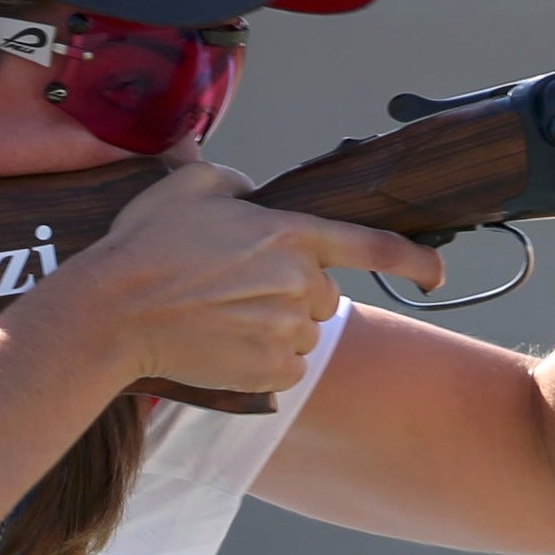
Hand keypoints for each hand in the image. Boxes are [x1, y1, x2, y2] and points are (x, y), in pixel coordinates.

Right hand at [34, 161, 446, 393]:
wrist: (115, 312)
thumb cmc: (146, 246)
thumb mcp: (190, 187)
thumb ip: (234, 183)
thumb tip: (249, 193)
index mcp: (291, 234)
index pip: (373, 247)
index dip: (415, 261)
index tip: (439, 274)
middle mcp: (301, 284)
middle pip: (324, 294)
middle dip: (294, 292)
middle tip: (237, 289)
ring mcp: (289, 331)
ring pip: (303, 332)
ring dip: (275, 326)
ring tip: (220, 316)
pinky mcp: (272, 371)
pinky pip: (287, 367)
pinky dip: (264, 359)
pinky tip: (223, 344)